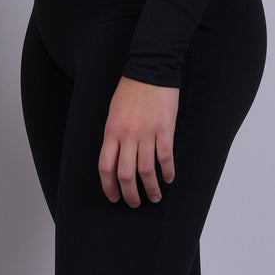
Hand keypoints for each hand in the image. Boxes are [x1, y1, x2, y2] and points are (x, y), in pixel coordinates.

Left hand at [98, 76, 179, 205]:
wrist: (149, 70)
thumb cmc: (130, 91)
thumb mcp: (113, 114)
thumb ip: (114, 136)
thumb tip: (117, 159)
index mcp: (111, 132)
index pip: (106, 167)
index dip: (109, 186)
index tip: (114, 197)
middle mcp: (127, 136)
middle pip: (126, 174)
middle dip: (129, 194)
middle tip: (134, 203)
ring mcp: (146, 133)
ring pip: (146, 170)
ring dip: (151, 188)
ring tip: (154, 197)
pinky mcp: (164, 130)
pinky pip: (165, 157)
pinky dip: (167, 172)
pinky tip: (169, 178)